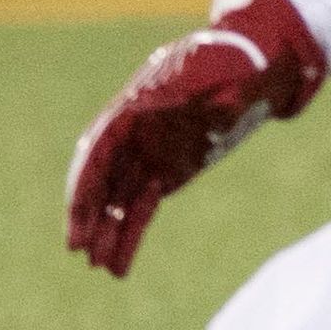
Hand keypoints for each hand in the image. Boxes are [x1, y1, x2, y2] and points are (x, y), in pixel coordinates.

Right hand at [65, 0, 325, 277]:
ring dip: (106, 231)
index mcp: (138, 105)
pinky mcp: (166, 172)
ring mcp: (148, 153)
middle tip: (76, 248)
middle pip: (101, 176)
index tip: (76, 209)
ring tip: (98, 268)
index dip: (86, 179)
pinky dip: (129, 234)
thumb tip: (222, 106)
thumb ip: (224, 90)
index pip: (101, 146)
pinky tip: (118, 265)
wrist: (253, 65)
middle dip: (86, 211)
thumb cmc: (238, 62)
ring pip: (117, 198)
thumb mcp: (232, 70)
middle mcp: (135, 131)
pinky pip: (140, 208)